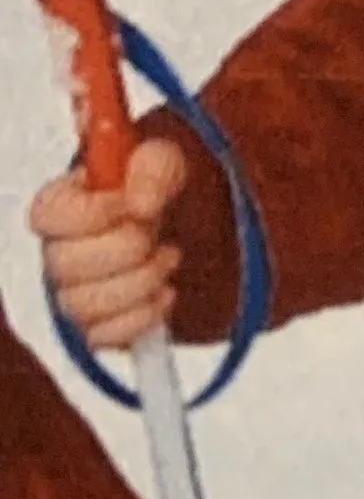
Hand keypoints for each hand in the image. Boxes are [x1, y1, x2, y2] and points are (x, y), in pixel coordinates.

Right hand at [27, 138, 187, 350]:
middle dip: (126, 249)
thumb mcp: (161, 161)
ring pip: (84, 305)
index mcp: (57, 206)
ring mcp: (72, 293)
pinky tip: (165, 292)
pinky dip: (144, 316)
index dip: (93, 214)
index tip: (133, 205)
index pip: (46, 218)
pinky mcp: (96, 327)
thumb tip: (141, 204)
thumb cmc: (155, 189)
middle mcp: (55, 252)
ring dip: (140, 282)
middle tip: (156, 234)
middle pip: (66, 265)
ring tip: (168, 258)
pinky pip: (106, 337)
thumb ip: (150, 170)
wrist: (182, 225)